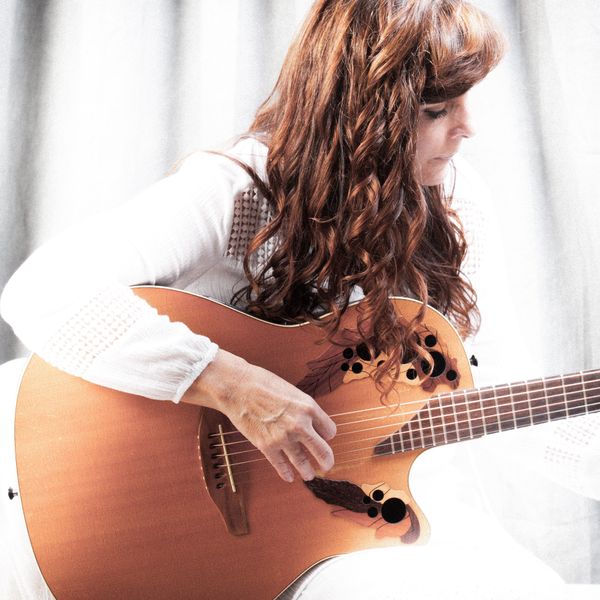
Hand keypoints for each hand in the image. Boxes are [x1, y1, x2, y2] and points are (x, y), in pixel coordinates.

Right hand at [182, 349, 335, 481]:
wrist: (238, 388)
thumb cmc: (264, 384)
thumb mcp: (293, 392)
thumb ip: (303, 409)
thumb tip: (311, 424)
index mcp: (309, 408)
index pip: (330, 431)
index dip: (327, 435)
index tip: (323, 437)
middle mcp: (300, 425)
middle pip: (323, 451)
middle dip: (326, 461)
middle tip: (327, 465)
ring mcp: (284, 437)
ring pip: (303, 463)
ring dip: (307, 472)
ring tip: (309, 475)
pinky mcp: (267, 446)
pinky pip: (281, 465)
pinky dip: (286, 473)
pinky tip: (289, 477)